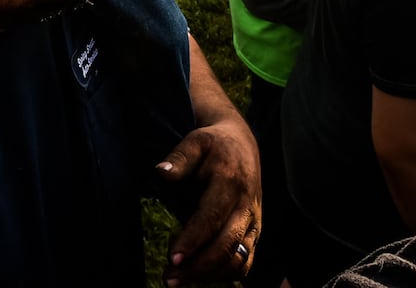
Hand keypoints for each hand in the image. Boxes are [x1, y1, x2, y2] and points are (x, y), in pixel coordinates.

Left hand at [156, 118, 261, 286]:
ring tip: (179, 280)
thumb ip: (180, 157)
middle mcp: (246, 206)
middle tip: (169, 278)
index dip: (193, 240)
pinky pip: (245, 262)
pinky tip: (199, 277)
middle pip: (227, 245)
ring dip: (210, 275)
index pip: (212, 217)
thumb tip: (161, 172)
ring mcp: (253, 222)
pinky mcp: (254, 233)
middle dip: (199, 267)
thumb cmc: (214, 145)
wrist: (244, 146)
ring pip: (238, 260)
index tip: (173, 258)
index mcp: (230, 183)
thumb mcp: (196, 141)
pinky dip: (224, 275)